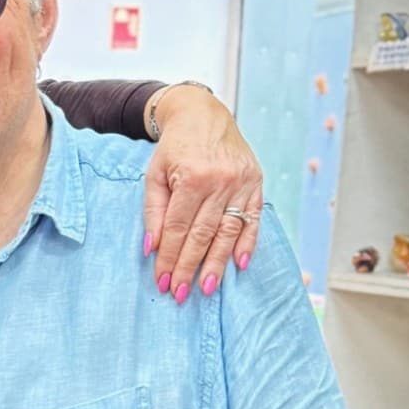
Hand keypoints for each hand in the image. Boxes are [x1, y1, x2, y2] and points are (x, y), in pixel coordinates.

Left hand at [143, 86, 262, 301]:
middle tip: (180, 293)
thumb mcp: (154, 174)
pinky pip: (253, 219)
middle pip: (202, 235)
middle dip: (190, 267)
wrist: (203, 115)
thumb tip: (152, 247)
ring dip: (217, 264)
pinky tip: (240, 265)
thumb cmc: (174, 147)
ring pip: (228, 232)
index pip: (178, 228)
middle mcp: (220, 182)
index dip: (169, 257)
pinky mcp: (256, 183)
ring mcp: (242, 183)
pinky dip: (248, 244)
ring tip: (206, 288)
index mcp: (192, 178)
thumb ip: (154, 211)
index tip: (162, 280)